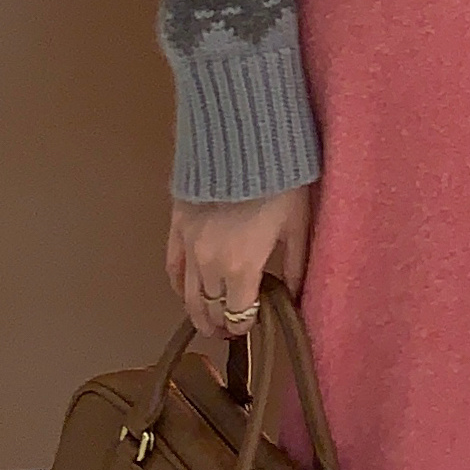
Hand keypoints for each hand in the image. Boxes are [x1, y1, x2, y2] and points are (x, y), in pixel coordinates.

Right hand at [166, 186, 312, 359]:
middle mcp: (209, 265)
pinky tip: (184, 289)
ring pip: (186, 294)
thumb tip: (295, 297)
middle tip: (230, 330)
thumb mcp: (298, 225)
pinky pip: (171, 265)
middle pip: (210, 309)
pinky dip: (177, 282)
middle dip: (220, 325)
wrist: (244, 139)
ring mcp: (188, 246)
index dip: (244, 327)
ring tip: (208, 319)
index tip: (252, 326)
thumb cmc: (280, 182)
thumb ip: (295, 267)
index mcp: (241, 268)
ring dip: (197, 311)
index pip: (238, 315)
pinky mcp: (176, 226)